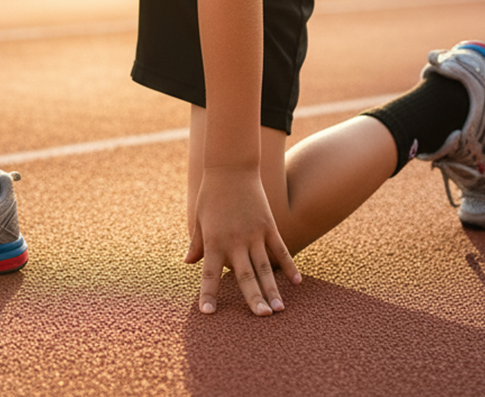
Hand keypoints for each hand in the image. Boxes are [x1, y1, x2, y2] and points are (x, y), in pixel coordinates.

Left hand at [184, 165, 300, 315]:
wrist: (230, 167)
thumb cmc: (211, 193)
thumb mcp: (199, 217)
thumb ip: (196, 242)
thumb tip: (188, 262)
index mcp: (214, 240)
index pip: (209, 273)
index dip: (208, 294)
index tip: (208, 313)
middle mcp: (235, 241)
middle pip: (245, 275)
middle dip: (253, 298)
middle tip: (262, 317)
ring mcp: (254, 234)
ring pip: (265, 267)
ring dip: (272, 290)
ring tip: (280, 310)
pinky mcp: (269, 226)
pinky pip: (280, 250)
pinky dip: (288, 266)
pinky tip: (296, 282)